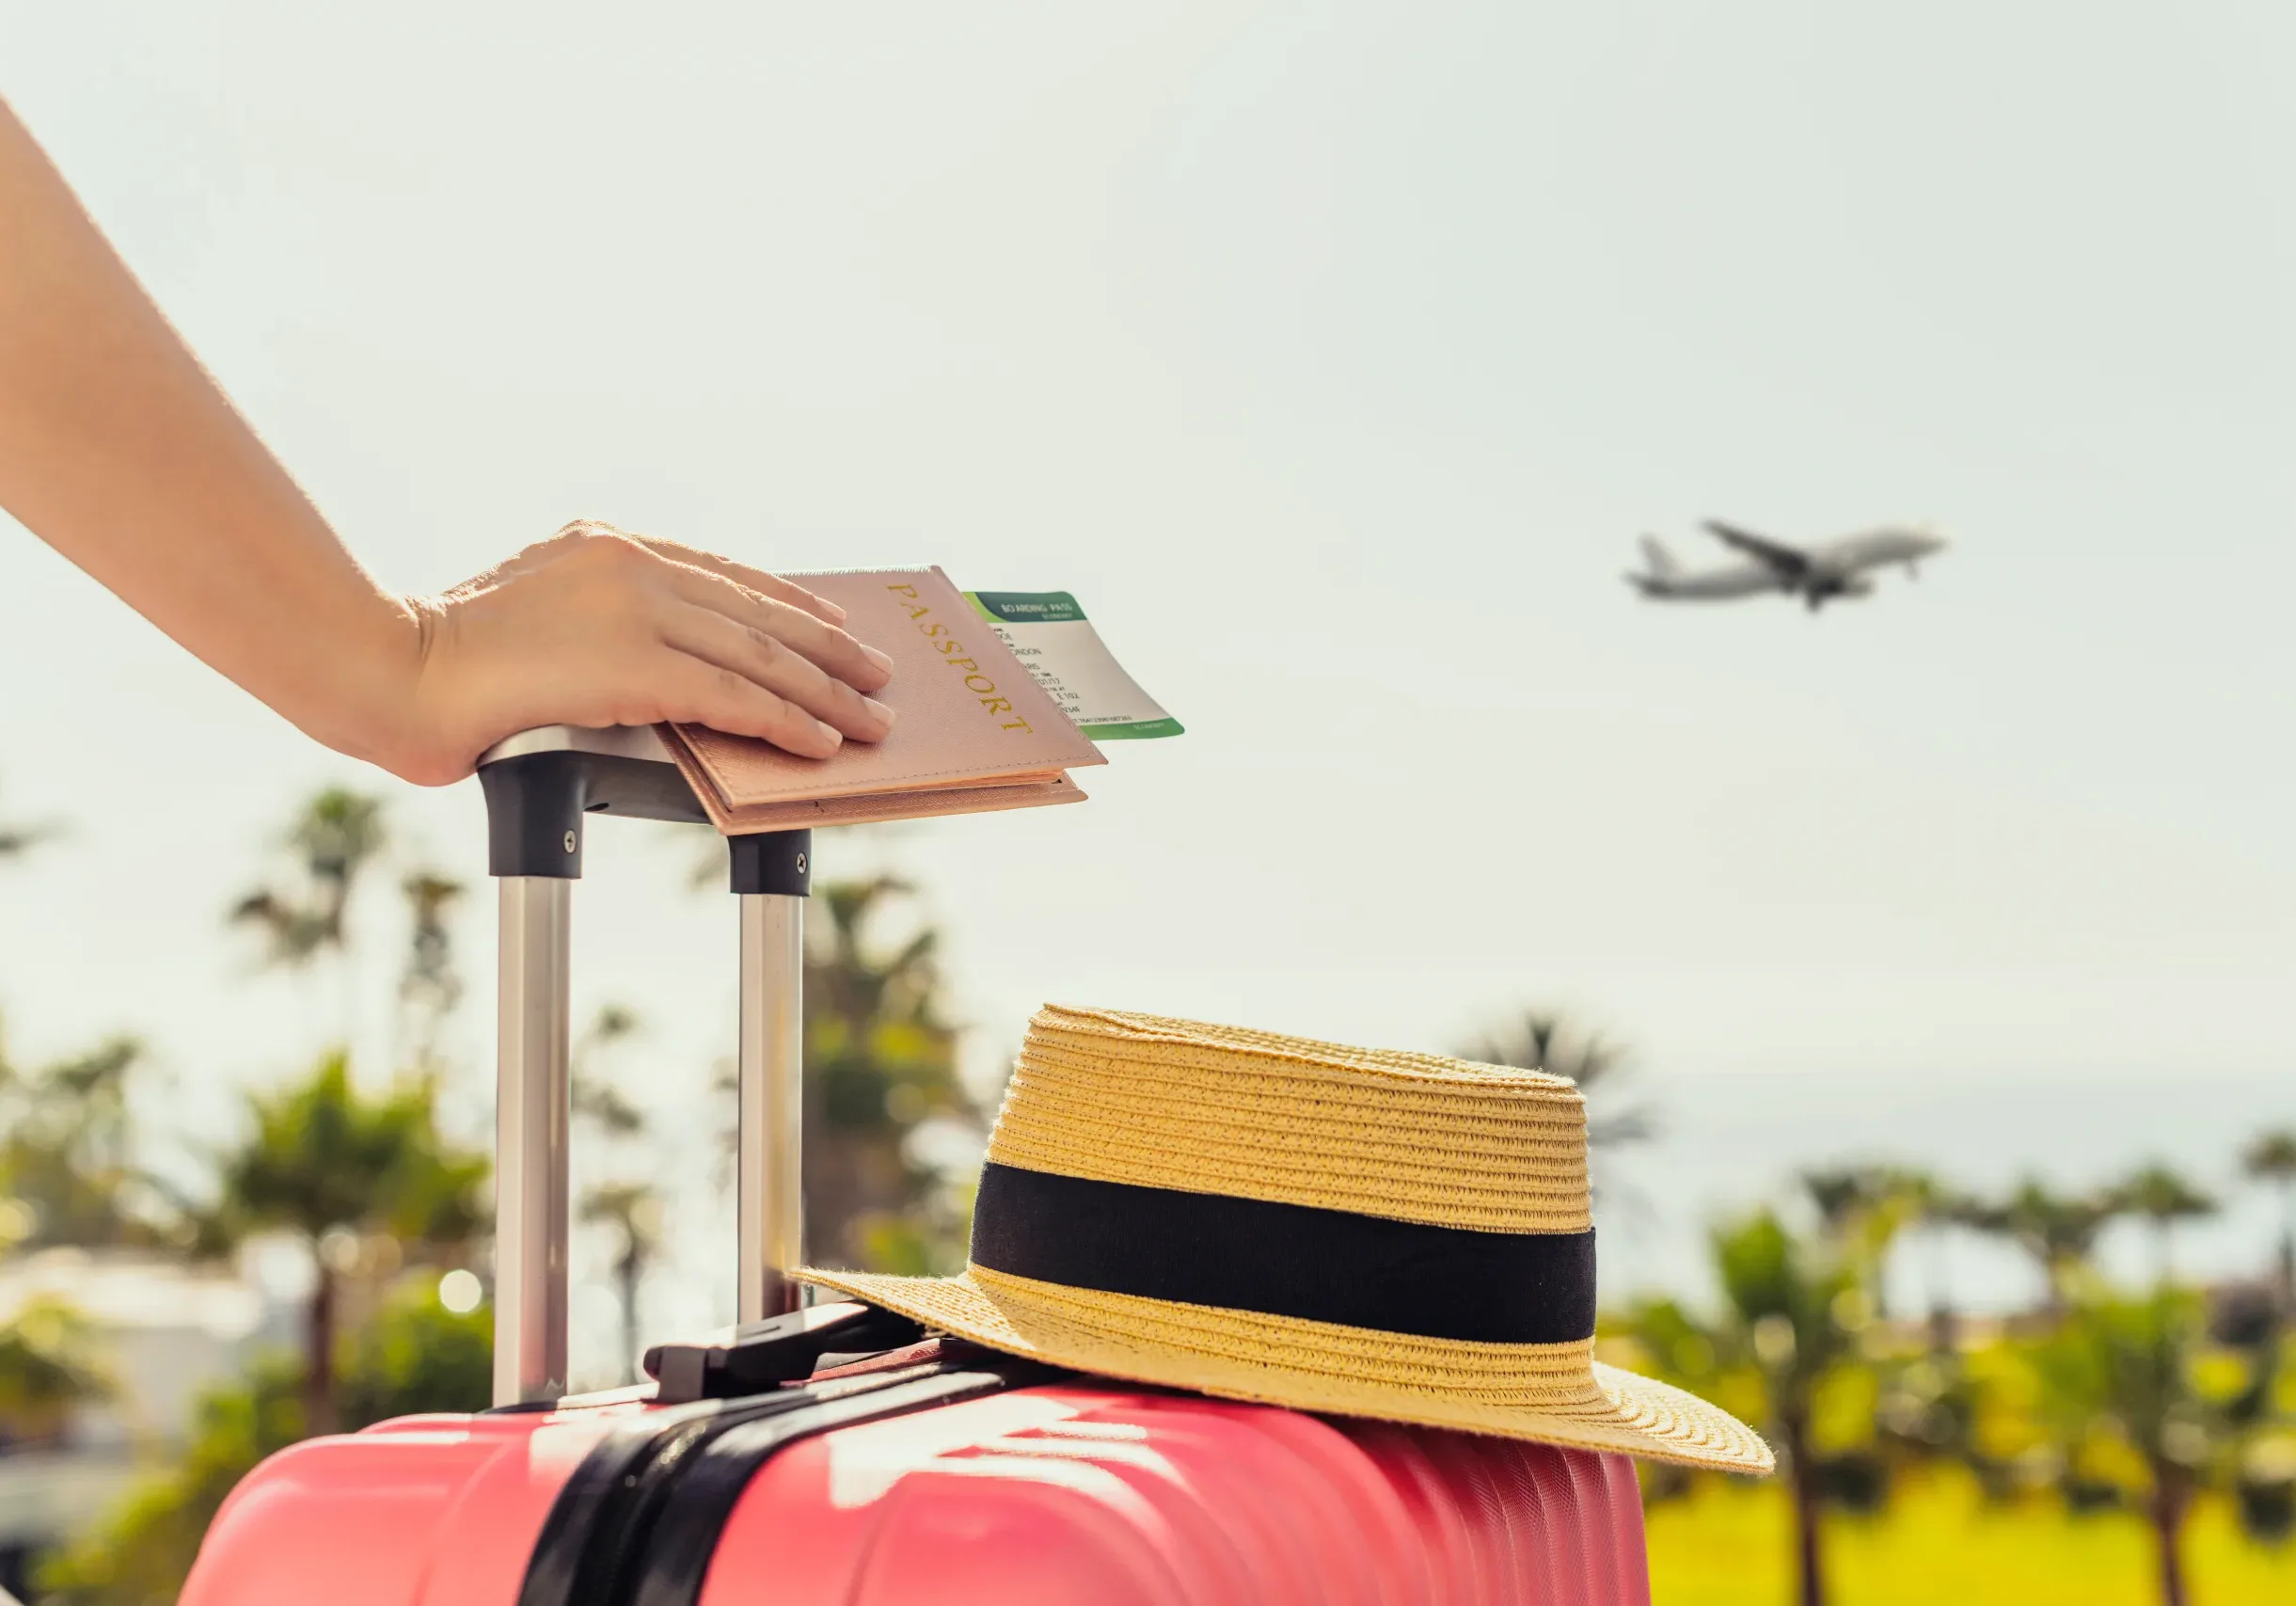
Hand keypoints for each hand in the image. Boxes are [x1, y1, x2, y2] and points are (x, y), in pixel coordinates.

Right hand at [394, 521, 896, 785]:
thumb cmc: (445, 662)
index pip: (721, 573)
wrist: (393, 669)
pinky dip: (787, 720)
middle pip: (756, 609)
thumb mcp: (534, 619)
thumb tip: (651, 667)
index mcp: (605, 544)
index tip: (831, 623)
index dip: (786, 602)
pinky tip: (821, 740)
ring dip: (825, 691)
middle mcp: (630, 563)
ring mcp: (636, 607)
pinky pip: (735, 694)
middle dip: (827, 647)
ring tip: (870, 718)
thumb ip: (597, 624)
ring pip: (759, 652)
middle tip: (877, 672)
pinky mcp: (637, 662)